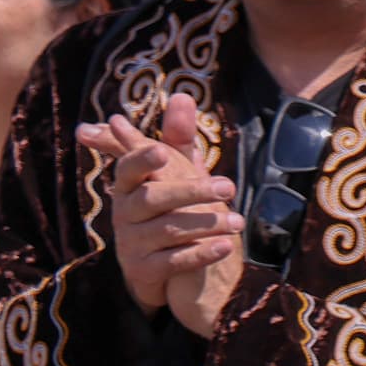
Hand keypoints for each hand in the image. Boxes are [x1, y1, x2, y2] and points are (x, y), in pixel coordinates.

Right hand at [79, 101, 243, 333]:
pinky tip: (226, 247)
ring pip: (167, 230)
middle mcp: (125, 213)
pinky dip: (199, 254)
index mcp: (131, 186)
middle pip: (153, 198)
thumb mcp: (174, 173)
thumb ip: (178, 139)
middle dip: (191, 191)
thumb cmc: (168, 209)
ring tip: (239, 222)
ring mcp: (131, 244)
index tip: (161, 153)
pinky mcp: (143, 271)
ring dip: (204, 224)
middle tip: (229, 188)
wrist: (159, 268)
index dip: (141, 159)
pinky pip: (172, 262)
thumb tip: (182, 94)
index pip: (128, 168)